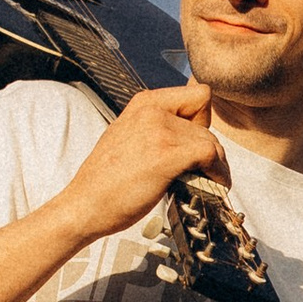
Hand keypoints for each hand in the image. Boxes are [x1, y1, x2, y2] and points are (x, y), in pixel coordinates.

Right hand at [58, 82, 223, 245]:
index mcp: (144, 103)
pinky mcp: (166, 156)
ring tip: (205, 182)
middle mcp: (152, 111)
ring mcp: (160, 131)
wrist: (84, 205)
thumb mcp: (128, 137)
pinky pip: (210, 156)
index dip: (202, 121)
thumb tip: (188, 137)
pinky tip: (212, 186)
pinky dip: (218, 173)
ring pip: (211, 142)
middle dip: (208, 150)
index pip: (198, 96)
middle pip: (207, 125)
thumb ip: (156, 129)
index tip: (192, 143)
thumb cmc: (106, 181)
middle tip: (201, 172)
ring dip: (214, 165)